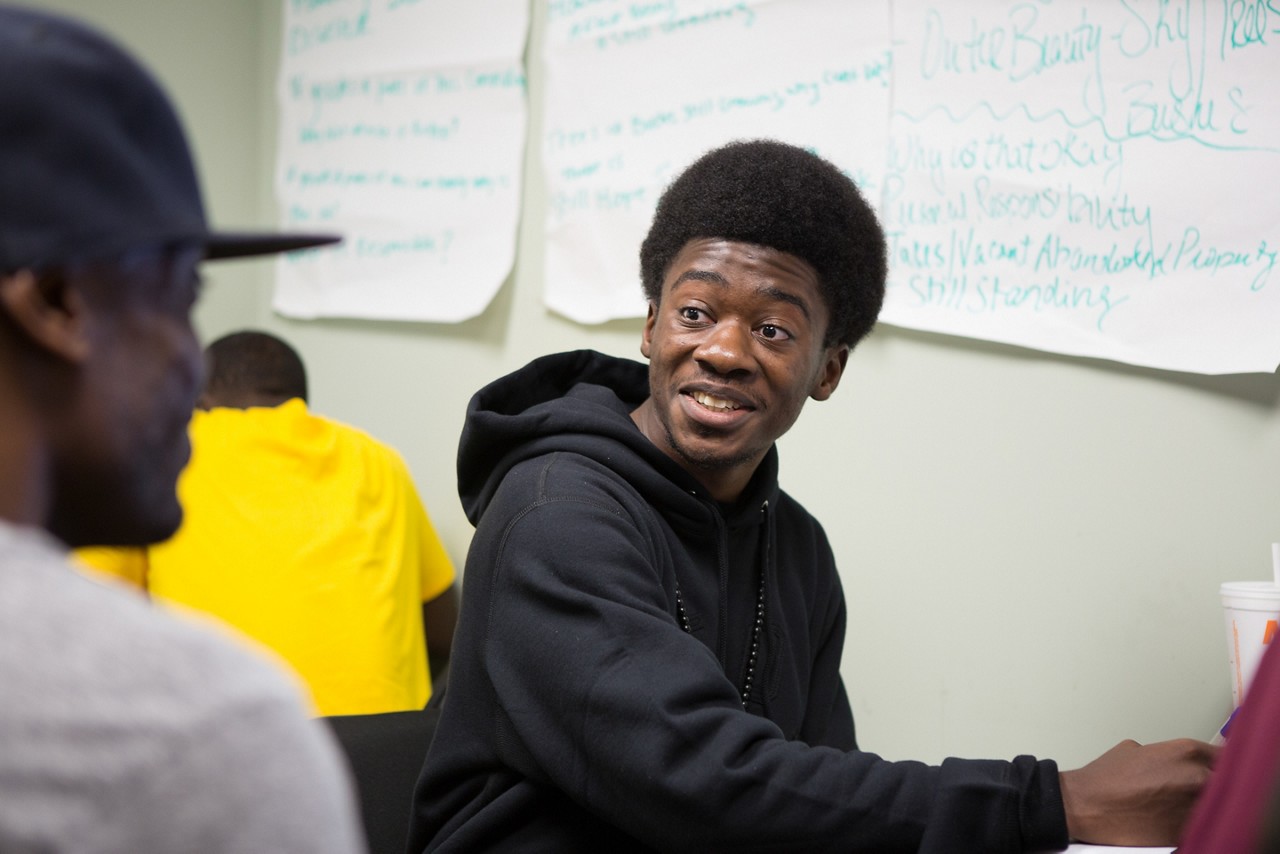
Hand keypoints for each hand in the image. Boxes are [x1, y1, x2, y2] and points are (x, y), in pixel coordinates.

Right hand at [1059, 738, 1218, 845]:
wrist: (1087, 806)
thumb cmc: (1105, 778)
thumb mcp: (1135, 750)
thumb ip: (1166, 755)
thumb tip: (1176, 764)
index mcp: (1185, 752)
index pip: (1225, 756)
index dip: (1222, 763)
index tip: (1219, 768)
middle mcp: (1196, 777)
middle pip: (1227, 781)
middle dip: (1216, 784)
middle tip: (1201, 788)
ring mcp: (1194, 806)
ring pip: (1218, 805)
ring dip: (1206, 804)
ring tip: (1186, 803)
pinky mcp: (1186, 830)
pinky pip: (1202, 824)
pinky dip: (1194, 821)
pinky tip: (1176, 816)